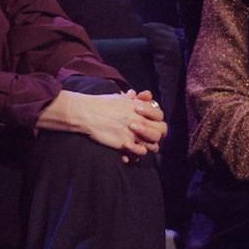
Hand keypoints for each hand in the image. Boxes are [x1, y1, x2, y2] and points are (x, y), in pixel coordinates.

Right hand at [37, 90, 167, 161]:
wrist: (87, 113)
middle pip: (161, 130)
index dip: (157, 120)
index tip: (149, 121)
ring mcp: (134, 133)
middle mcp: (140, 120)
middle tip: (150, 136)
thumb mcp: (121, 98)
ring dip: (149, 145)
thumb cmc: (102, 103)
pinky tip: (132, 150)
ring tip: (142, 145)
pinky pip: (140, 152)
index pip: (160, 115)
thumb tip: (142, 95)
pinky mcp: (125, 143)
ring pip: (154, 143)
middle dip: (157, 134)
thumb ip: (135, 99)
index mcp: (140, 108)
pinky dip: (138, 152)